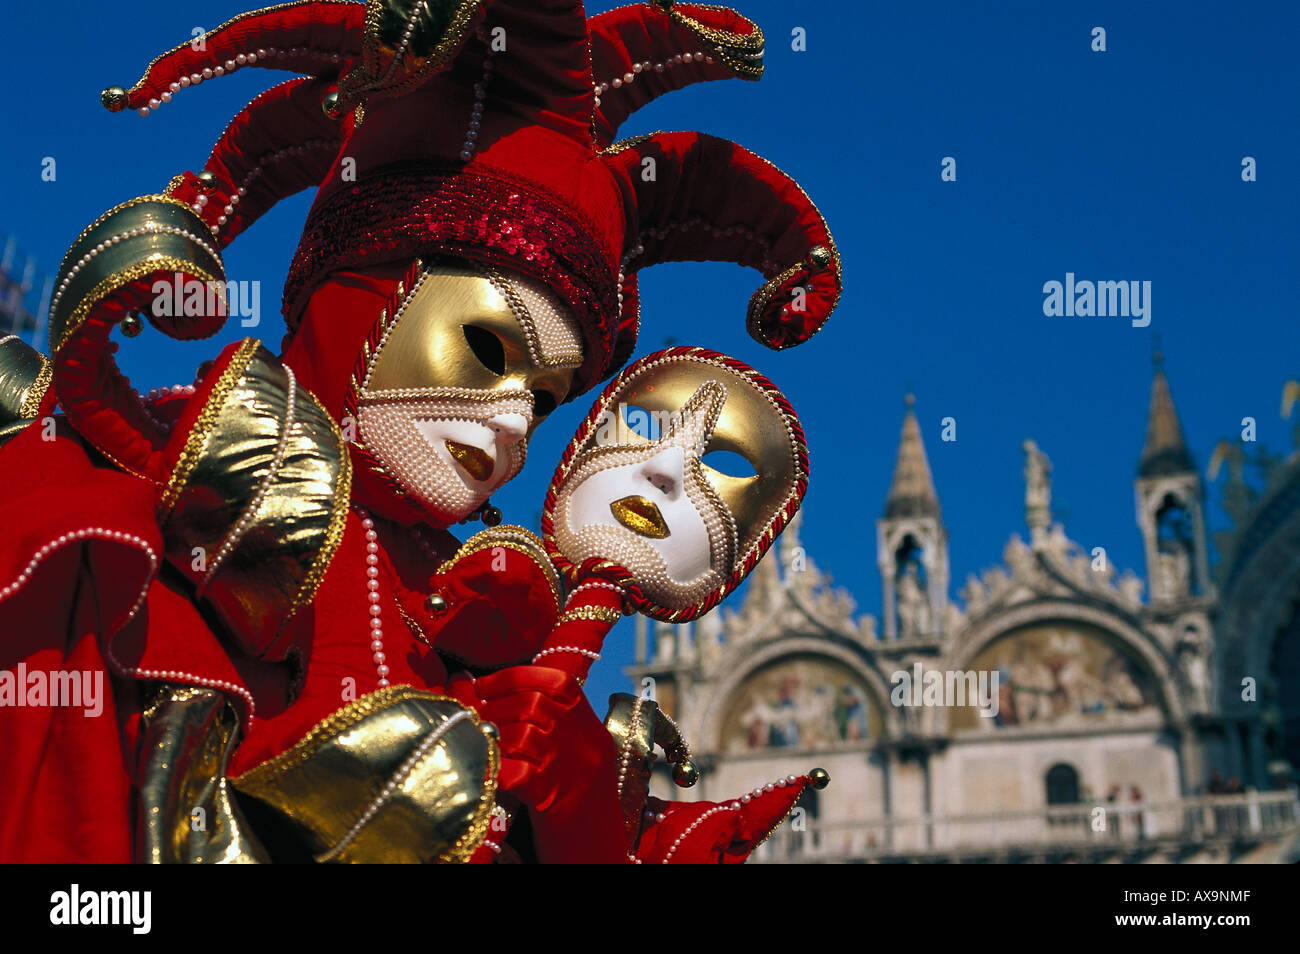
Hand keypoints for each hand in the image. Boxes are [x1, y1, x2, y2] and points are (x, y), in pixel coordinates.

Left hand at [446, 666, 627, 861]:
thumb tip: (468, 683)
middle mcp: (586, 741)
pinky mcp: (554, 799)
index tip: (483, 686)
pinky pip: (516, 772)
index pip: (556, 681)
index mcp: (590, 726)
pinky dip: (496, 770)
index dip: (514, 677)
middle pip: (534, 704)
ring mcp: (572, 769)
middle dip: (494, 708)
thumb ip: (537, 723)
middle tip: (475, 720)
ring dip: (494, 739)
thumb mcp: (570, 756)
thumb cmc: (573, 803)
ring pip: (524, 734)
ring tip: (482, 747)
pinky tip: (489, 773)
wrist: (599, 855)